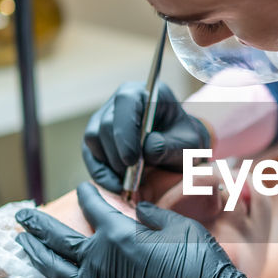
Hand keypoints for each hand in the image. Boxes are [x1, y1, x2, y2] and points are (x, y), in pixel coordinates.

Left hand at [15, 183, 277, 277]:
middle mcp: (100, 261)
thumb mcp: (180, 226)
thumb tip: (138, 209)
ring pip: (55, 271)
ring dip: (36, 256)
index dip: (86, 195)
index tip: (82, 189)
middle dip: (37, 224)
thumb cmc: (201, 264)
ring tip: (23, 245)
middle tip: (22, 214)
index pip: (94, 208)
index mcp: (119, 234)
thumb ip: (153, 215)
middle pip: (58, 239)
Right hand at [82, 81, 210, 191]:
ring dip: (109, 164)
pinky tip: (115, 184)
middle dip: (117, 155)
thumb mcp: (188, 146)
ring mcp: (105, 116)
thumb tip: (148, 148)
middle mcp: (121, 101)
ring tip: (129, 181)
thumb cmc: (184, 143)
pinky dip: (100, 171)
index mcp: (146, 93)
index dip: (125, 131)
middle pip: (106, 123)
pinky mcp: (97, 136)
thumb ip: (170, 146)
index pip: (125, 102)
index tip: (132, 160)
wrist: (178, 150)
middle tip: (133, 178)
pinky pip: (89, 152)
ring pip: (93, 138)